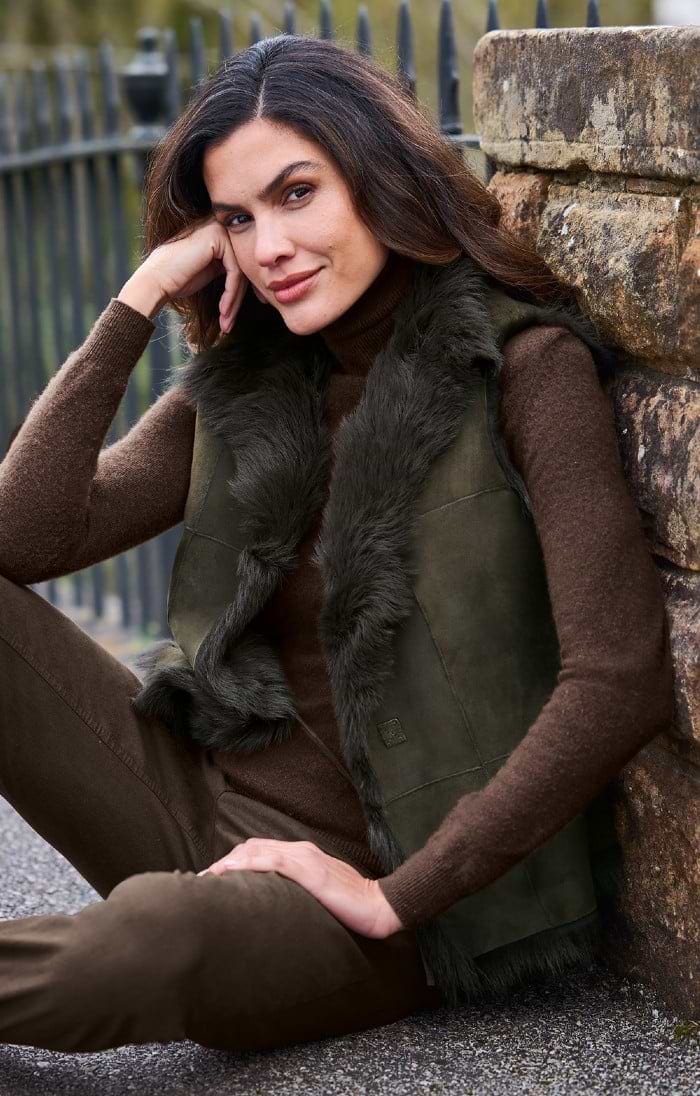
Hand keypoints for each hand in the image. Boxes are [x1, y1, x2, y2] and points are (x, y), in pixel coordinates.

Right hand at [119, 215, 250, 331]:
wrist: (156, 280)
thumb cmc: (177, 279)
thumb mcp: (210, 271)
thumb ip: (229, 268)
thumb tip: (256, 280)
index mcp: (219, 233)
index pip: (240, 263)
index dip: (242, 291)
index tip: (238, 314)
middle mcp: (220, 227)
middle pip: (242, 267)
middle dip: (238, 300)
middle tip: (230, 323)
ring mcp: (219, 229)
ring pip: (240, 272)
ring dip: (233, 301)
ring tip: (226, 322)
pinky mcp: (218, 239)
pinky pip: (235, 272)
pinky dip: (231, 294)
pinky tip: (223, 310)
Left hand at [197, 838, 404, 938]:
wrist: (380, 906)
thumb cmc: (352, 905)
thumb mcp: (318, 894)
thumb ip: (298, 892)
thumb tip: (274, 907)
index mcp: (302, 855)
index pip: (258, 850)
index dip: (232, 862)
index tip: (211, 880)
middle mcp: (300, 850)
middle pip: (251, 847)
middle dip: (223, 862)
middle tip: (199, 883)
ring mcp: (305, 858)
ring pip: (256, 850)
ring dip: (228, 863)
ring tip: (206, 879)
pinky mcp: (310, 871)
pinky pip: (272, 861)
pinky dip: (247, 864)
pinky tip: (229, 874)